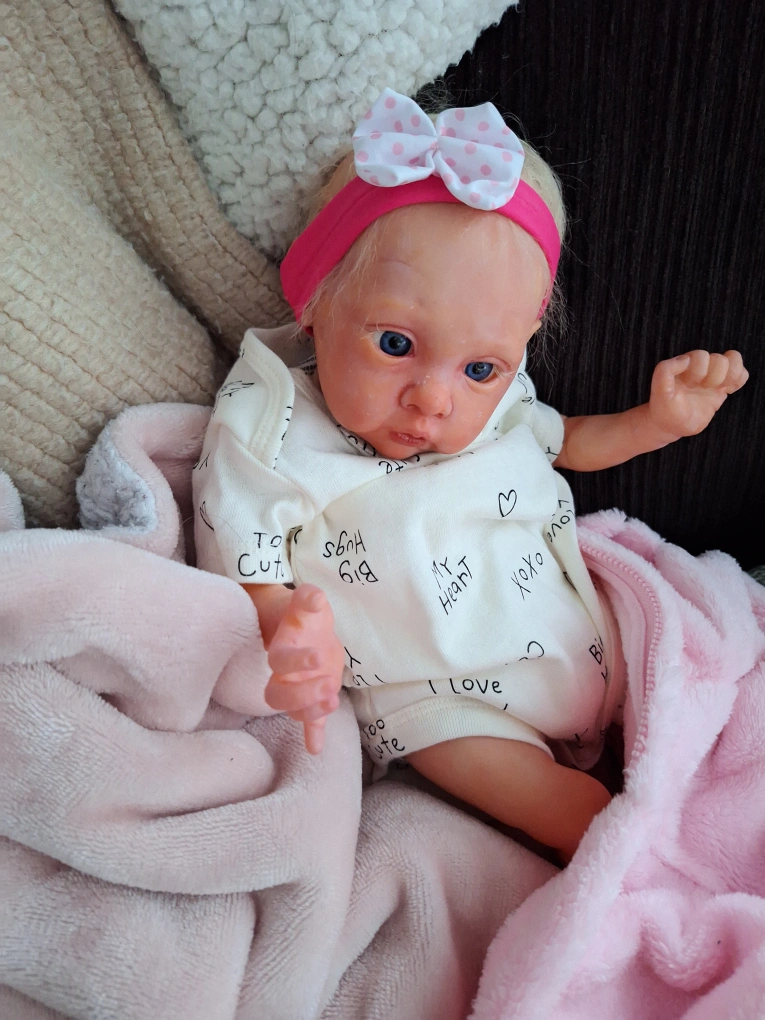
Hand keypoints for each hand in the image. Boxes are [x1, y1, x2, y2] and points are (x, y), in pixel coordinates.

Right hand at [264, 584, 344, 754]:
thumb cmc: (303, 617)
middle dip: (303, 695)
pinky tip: (316, 748)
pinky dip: (312, 736)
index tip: (318, 657)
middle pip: (279, 695)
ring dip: (311, 712)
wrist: (303, 629)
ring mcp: (296, 690)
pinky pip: (308, 723)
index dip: (297, 662)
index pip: (280, 662)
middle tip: (329, 688)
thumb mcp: (308, 603)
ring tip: (333, 703)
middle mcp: (283, 676)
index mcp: (281, 651)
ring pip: (293, 711)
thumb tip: (315, 596)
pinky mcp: (312, 699)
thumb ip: (309, 599)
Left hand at [648, 350, 747, 438]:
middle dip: (714, 376)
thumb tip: (685, 359)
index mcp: (685, 364)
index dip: (699, 371)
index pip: (702, 356)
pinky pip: (741, 374)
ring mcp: (712, 377)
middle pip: (720, 359)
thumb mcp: (659, 390)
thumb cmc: (664, 407)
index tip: (690, 384)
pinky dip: (740, 379)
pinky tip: (729, 390)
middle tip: (703, 388)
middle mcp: (699, 368)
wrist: (670, 425)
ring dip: (729, 375)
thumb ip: (665, 370)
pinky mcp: (722, 388)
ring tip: (718, 388)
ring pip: (733, 360)